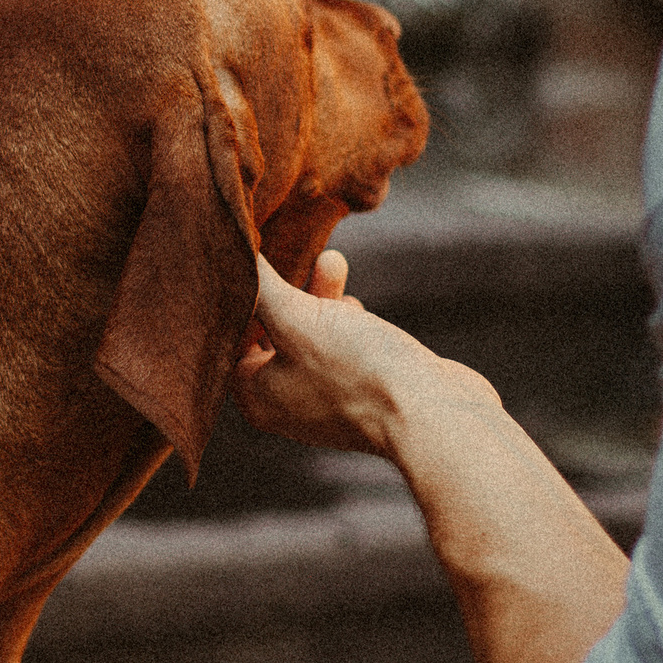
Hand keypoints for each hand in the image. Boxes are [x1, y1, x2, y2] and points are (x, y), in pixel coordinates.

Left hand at [235, 249, 492, 456]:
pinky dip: (345, 322)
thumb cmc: (356, 370)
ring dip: (320, 297)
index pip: (230, 336)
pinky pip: (341, 349)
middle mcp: (284, 405)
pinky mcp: (363, 394)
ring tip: (334, 262)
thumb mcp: (296, 317)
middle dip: (289, 288)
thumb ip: (259, 284)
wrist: (434, 414)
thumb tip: (228, 248)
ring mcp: (326, 402)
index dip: (242, 295)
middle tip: (305, 256)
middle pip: (271, 332)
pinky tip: (356, 307)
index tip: (253, 256)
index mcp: (256, 396)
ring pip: (310, 335)